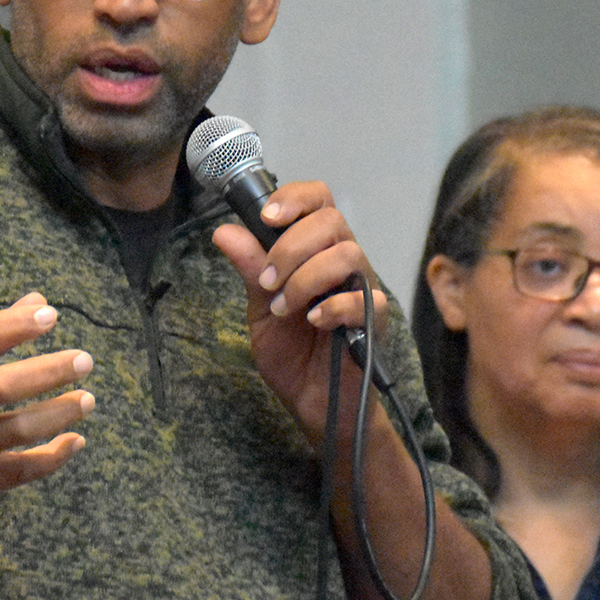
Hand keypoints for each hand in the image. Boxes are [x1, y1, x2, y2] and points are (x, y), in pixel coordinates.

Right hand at [0, 292, 94, 524]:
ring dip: (58, 413)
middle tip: (85, 360)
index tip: (50, 314)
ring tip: (87, 399)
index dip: (12, 326)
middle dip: (48, 371)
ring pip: (16, 430)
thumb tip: (39, 301)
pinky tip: (74, 441)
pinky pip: (18, 471)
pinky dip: (52, 457)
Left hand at [210, 181, 389, 447]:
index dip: (295, 197)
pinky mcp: (376, 320)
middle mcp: (343, 261)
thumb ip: (250, 270)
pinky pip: (365, 298)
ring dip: (306, 278)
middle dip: (291, 247)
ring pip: (347, 254)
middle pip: (331, 220)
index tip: (266, 217)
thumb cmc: (291, 352)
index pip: (318, 200)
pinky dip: (333, 307)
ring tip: (284, 308)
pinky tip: (314, 322)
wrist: (311, 402)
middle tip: (268, 282)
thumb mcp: (258, 309)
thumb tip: (224, 231)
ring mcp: (362, 289)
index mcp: (315, 250)